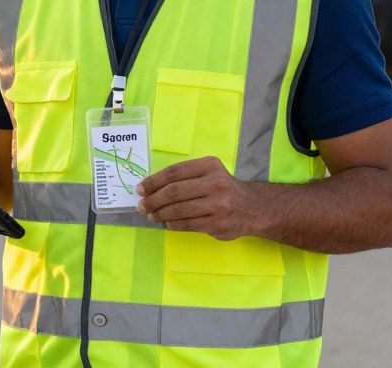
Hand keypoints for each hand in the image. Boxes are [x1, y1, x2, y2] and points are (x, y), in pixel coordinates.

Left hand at [135, 156, 261, 240]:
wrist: (251, 207)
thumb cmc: (222, 188)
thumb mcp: (209, 173)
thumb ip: (185, 176)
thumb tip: (150, 187)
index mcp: (210, 166)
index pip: (174, 172)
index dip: (153, 181)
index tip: (140, 189)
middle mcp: (216, 183)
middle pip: (174, 192)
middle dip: (153, 199)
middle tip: (142, 205)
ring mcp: (218, 205)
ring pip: (179, 210)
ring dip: (160, 214)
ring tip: (151, 215)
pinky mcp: (218, 224)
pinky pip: (187, 224)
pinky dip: (172, 224)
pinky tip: (166, 222)